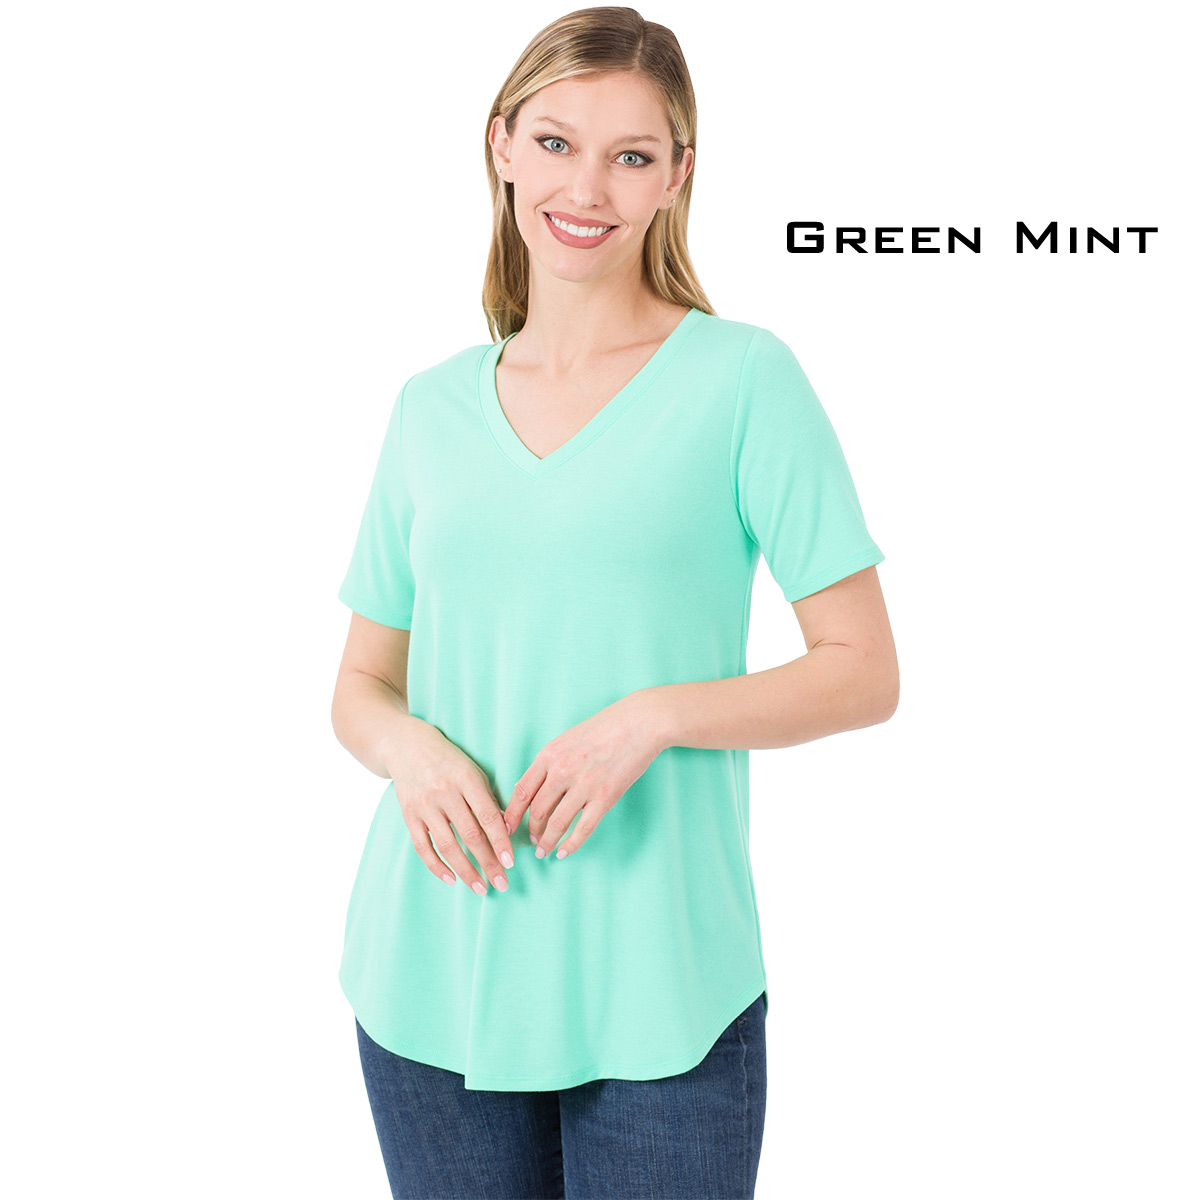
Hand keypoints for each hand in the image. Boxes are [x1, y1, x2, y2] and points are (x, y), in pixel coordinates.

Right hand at [383, 719, 515, 895]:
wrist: (405, 745)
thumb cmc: (448, 759)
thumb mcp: (472, 770)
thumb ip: (487, 798)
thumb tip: (505, 829)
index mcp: (466, 779)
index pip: (488, 817)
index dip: (501, 842)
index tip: (511, 863)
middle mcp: (445, 793)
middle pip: (470, 835)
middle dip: (488, 862)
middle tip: (502, 884)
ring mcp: (425, 805)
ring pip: (447, 845)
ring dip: (466, 870)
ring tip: (480, 887)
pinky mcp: (408, 815)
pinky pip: (422, 846)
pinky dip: (437, 865)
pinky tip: (451, 878)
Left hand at [504, 693, 664, 860]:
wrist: (640, 722)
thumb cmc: (606, 727)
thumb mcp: (568, 738)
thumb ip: (551, 761)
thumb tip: (536, 787)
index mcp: (550, 754)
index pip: (521, 791)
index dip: (511, 813)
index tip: (506, 827)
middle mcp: (562, 771)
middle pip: (537, 810)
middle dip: (531, 830)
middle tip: (531, 839)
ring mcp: (584, 785)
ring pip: (557, 823)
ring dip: (547, 841)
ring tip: (544, 850)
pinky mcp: (605, 797)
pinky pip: (583, 828)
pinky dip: (571, 845)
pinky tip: (564, 852)